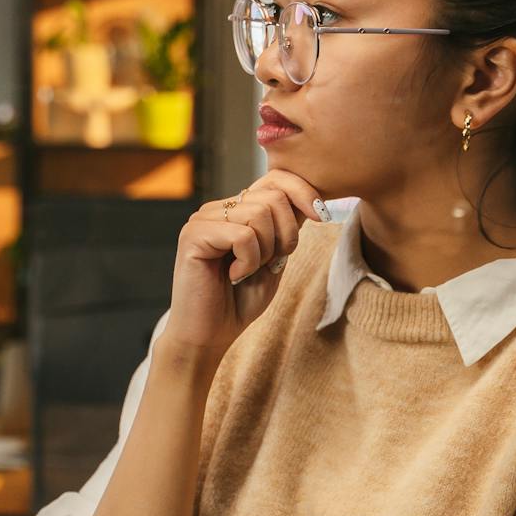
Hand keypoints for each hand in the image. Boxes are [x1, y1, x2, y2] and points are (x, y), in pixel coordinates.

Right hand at [161, 169, 323, 360]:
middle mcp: (218, 209)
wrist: (208, 336)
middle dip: (286, 233)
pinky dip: (249, 261)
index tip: (321, 217)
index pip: (275, 179)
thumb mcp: (273, 261)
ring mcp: (203, 219)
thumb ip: (285, 231)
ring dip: (265, 251)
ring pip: (260, 214)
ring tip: (247, 272)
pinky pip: (243, 235)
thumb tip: (309, 202)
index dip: (303, 193)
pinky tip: (234, 276)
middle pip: (273, 196)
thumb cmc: (238, 303)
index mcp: (236, 211)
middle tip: (271, 263)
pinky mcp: (193, 235)